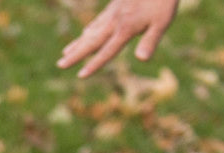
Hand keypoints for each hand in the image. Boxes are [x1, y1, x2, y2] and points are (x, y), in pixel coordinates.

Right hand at [57, 0, 180, 77]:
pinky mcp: (116, 5)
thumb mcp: (162, 21)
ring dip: (78, 43)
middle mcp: (115, 22)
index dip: (94, 64)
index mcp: (126, 28)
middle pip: (92, 41)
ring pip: (91, 31)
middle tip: (60, 64)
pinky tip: (85, 32)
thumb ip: (151, 41)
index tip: (81, 75)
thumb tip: (142, 59)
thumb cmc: (163, 1)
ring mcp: (113, 13)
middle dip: (76, 54)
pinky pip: (98, 20)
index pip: (107, 50)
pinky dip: (90, 29)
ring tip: (65, 53)